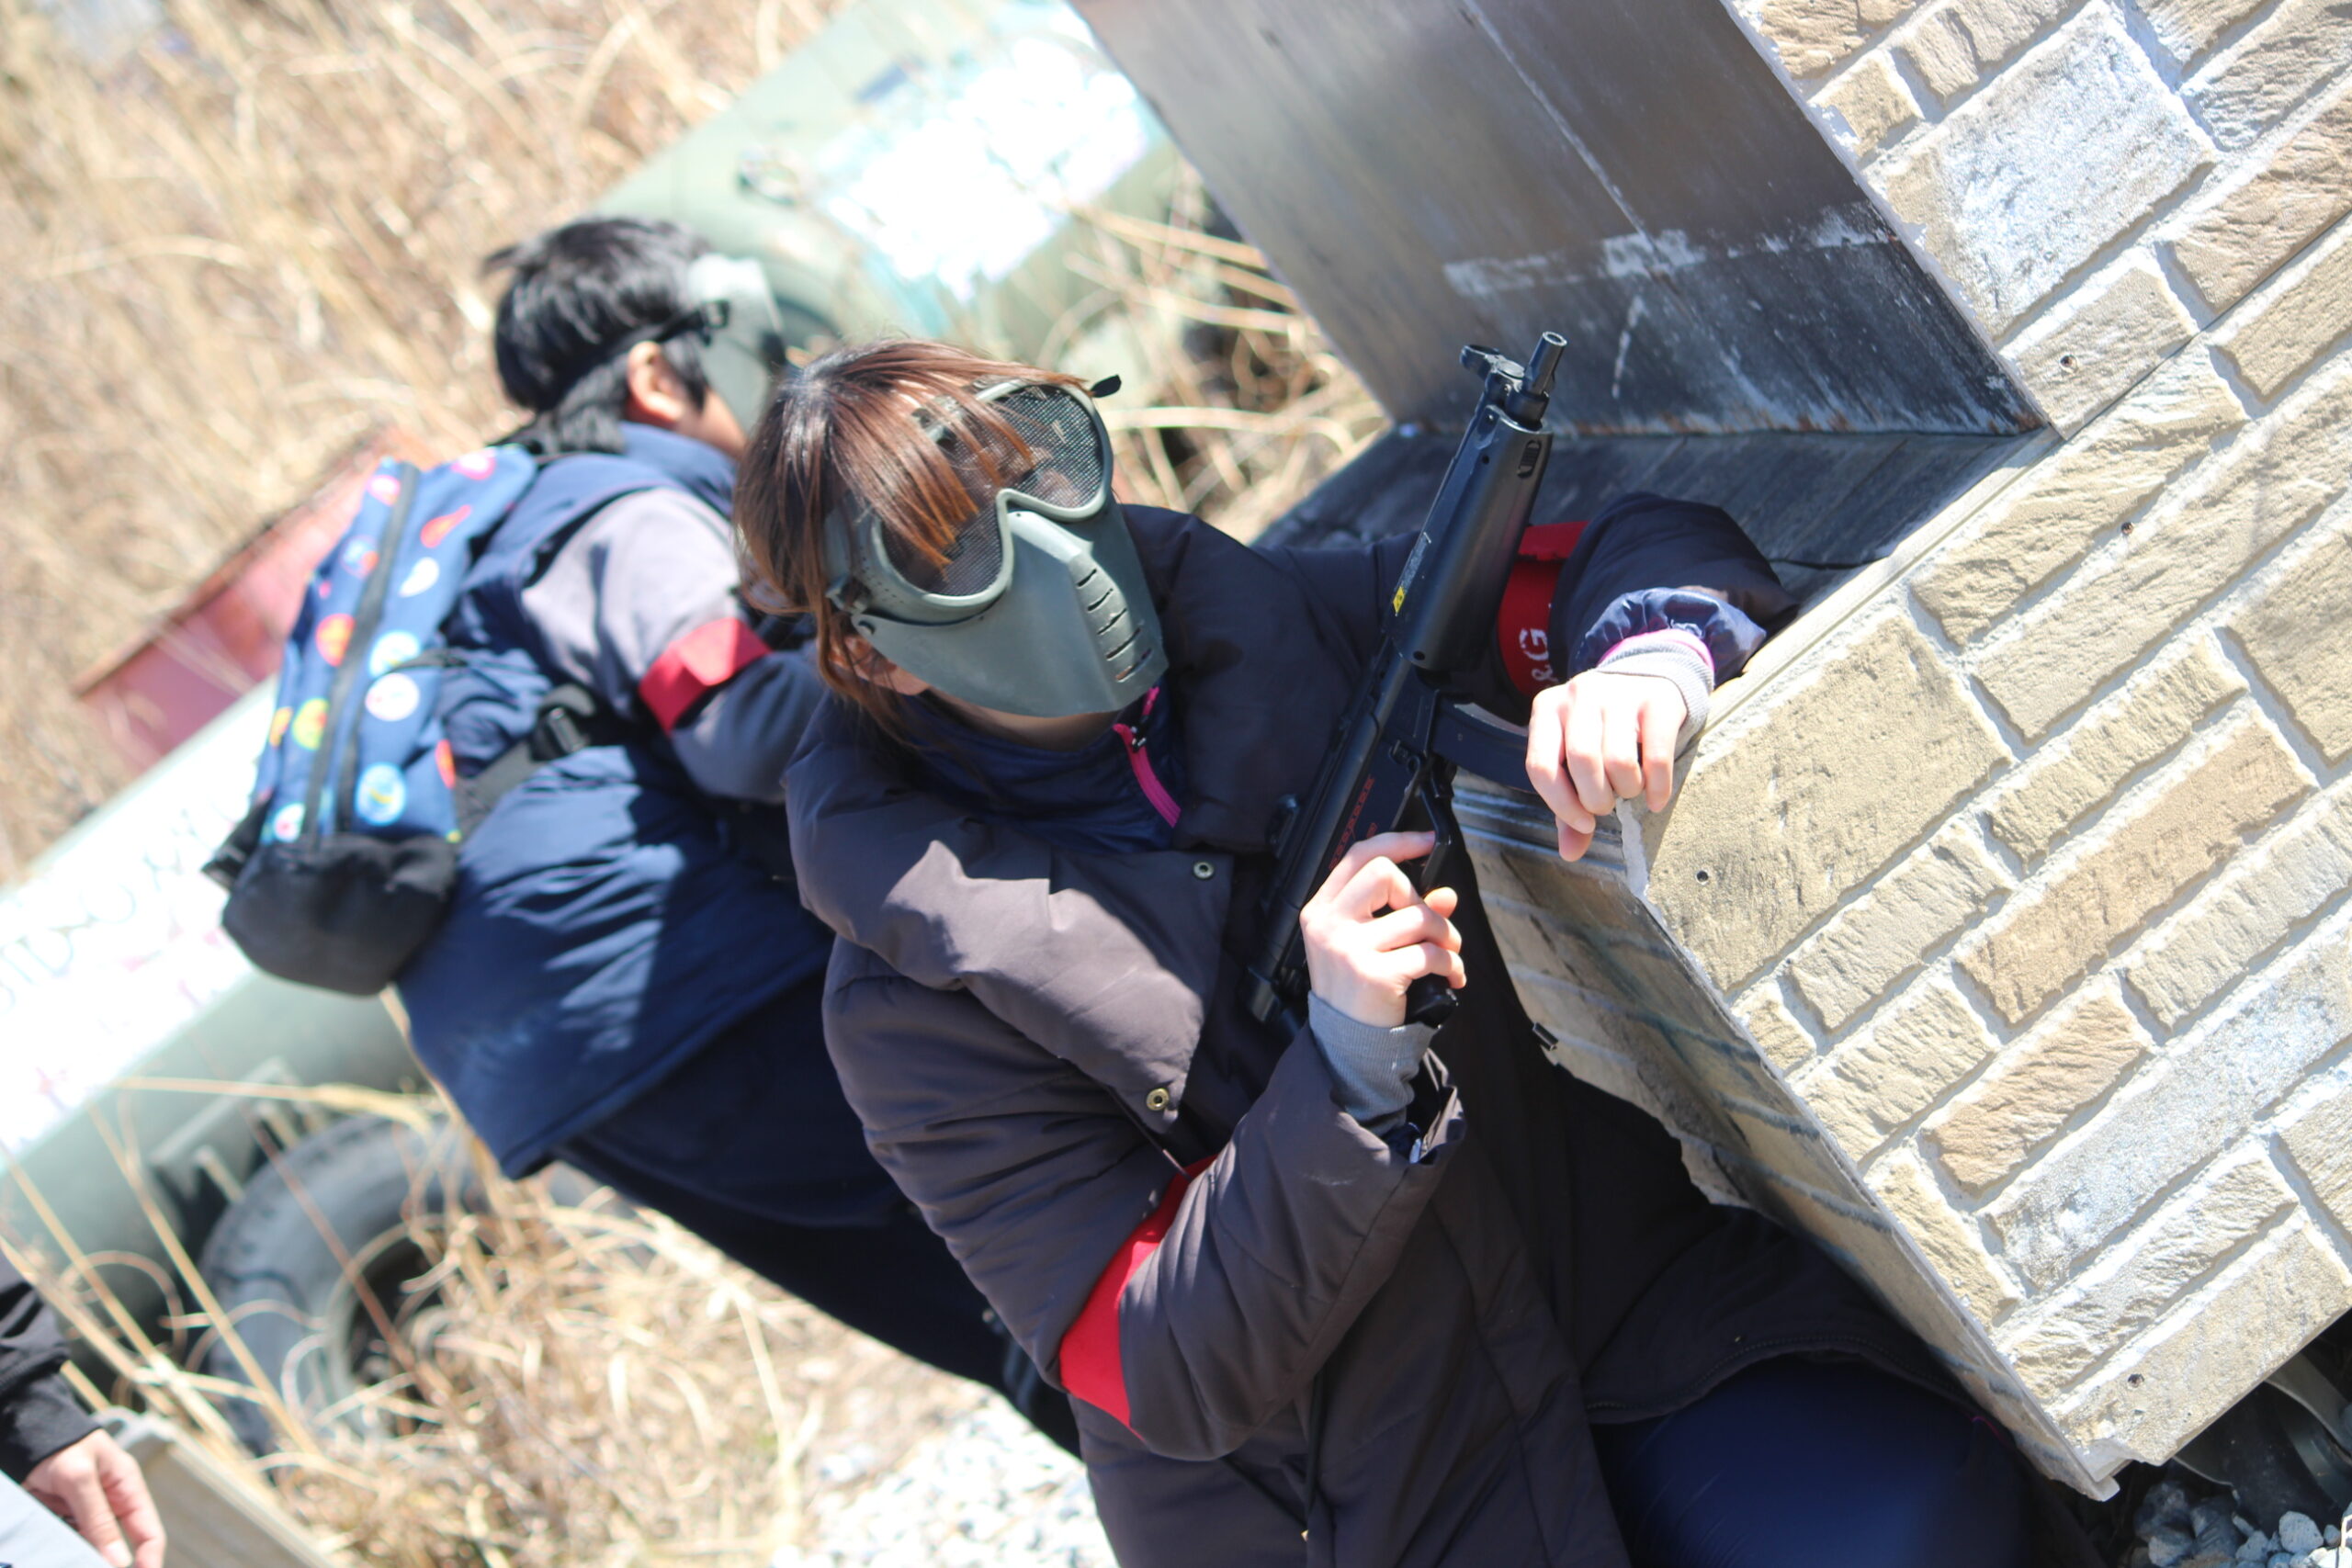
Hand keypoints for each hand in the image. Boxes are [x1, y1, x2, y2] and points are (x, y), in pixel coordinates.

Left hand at [23, 1430, 163, 1567]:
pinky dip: (62, 1554)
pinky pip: (68, 1544)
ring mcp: (86, 1515)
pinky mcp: (63, 1520)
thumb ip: (98, 1519)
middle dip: (112, 1564)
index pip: (148, 1531)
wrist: (27, 1436)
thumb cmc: (61, 1446)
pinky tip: (57, 1557)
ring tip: (72, 1561)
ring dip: (83, 1558)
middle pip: (119, 1546)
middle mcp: (110, 1505)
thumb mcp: (81, 1479)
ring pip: (91, 1549)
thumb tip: (117, 1561)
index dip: (149, 1559)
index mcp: (127, 1489)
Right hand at [1299, 830, 1465, 1027]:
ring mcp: (1348, 948)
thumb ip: (1404, 914)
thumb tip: (1446, 895)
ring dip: (1446, 934)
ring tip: (1448, 954)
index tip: (1427, 841)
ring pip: (1417, 916)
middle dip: (1419, 896)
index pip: (1358, 856)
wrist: (1346, 1045)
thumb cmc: (1357, 991)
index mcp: (1321, 909)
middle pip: (1384, 873)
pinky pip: (1428, 953)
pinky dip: (1450, 963)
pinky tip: (1451, 976)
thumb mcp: (1370, 945)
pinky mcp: (1373, 974)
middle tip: (1431, 925)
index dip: (1397, 841)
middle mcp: (1328, 924)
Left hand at [1525, 670, 1688, 862]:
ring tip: (1629, 791)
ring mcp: (1618, 693)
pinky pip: (1656, 757)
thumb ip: (1569, 804)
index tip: (1584, 823)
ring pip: (1619, 760)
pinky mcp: (1656, 700)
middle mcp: (1578, 695)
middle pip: (1582, 762)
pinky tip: (1655, 800)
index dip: (1561, 805)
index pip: (1540, 767)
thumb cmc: (1603, 732)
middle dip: (1597, 799)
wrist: (1649, 679)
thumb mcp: (1576, 759)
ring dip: (1627, 791)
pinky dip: (1657, 788)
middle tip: (1607, 805)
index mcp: (1546, 710)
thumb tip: (1570, 853)